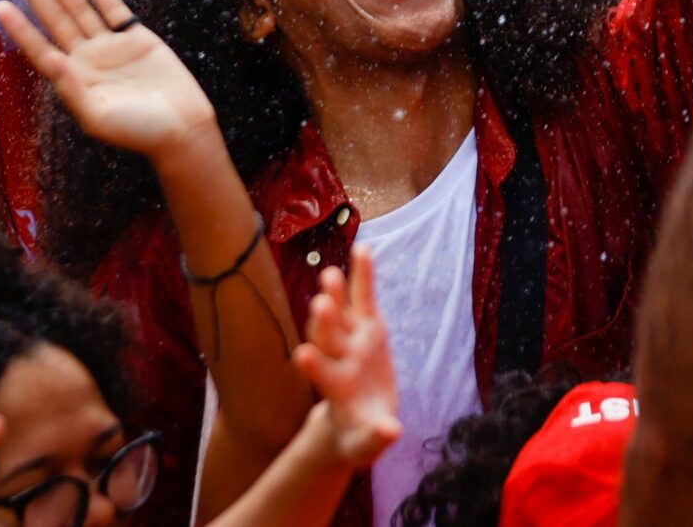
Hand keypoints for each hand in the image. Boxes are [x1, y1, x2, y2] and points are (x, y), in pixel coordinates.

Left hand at [0, 0, 216, 164]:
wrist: (183, 128)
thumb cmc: (139, 131)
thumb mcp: (98, 118)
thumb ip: (72, 90)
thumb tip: (50, 59)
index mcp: (73, 80)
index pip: (39, 48)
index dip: (20, 28)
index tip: (0, 4)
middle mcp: (87, 60)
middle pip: (55, 20)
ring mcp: (111, 47)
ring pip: (80, 9)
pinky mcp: (136, 38)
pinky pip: (113, 9)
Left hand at [293, 247, 400, 467]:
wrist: (358, 418)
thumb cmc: (359, 436)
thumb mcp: (366, 444)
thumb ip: (376, 437)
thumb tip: (391, 431)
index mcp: (335, 389)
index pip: (321, 375)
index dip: (313, 366)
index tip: (301, 356)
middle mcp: (338, 359)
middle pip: (327, 339)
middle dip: (324, 322)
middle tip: (319, 304)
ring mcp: (351, 339)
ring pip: (340, 313)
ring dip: (336, 294)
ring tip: (331, 274)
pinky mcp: (367, 326)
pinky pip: (365, 297)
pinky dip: (363, 274)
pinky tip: (363, 248)